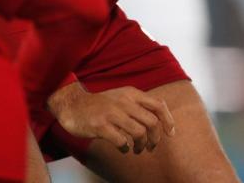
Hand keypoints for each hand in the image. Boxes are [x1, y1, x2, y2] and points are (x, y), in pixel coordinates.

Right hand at [47, 83, 174, 153]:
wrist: (72, 104)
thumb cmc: (99, 104)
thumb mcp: (121, 96)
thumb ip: (138, 104)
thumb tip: (160, 120)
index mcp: (131, 93)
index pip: (158, 105)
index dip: (168, 121)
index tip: (170, 133)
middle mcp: (124, 102)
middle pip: (152, 122)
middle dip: (155, 138)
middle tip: (151, 146)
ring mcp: (112, 114)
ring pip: (139, 133)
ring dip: (141, 145)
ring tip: (137, 149)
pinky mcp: (101, 126)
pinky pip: (122, 141)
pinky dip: (126, 148)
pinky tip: (123, 148)